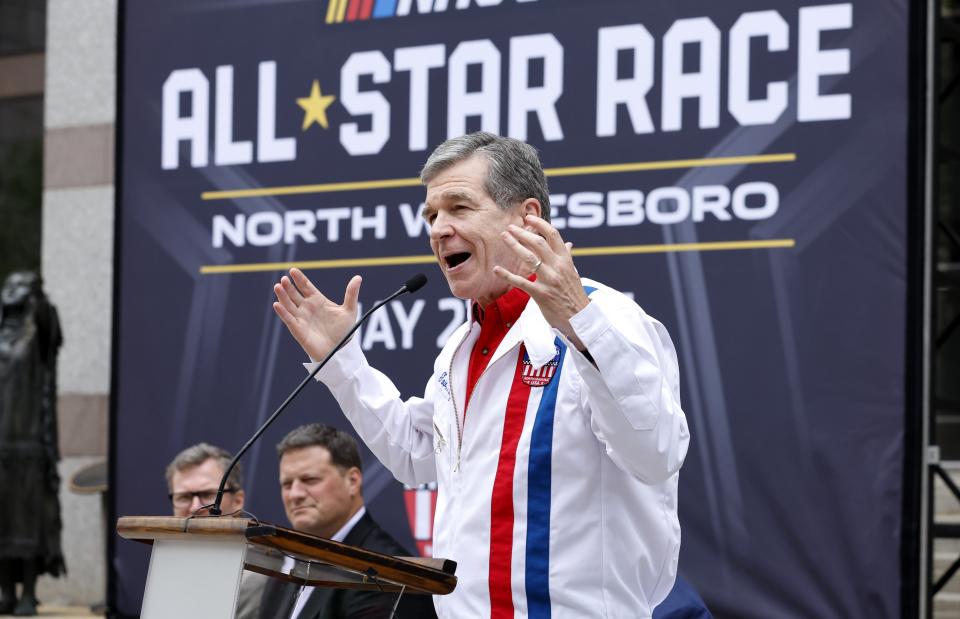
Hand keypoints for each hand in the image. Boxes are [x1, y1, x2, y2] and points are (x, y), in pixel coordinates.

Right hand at [272, 268, 360, 360]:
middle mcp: (307, 308)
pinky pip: (288, 319)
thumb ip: (351, 293)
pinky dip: (282, 312)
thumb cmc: (344, 330)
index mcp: (317, 300)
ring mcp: (301, 318)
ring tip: (278, 287)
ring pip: (288, 305)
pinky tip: (277, 304)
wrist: (340, 350)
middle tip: (284, 279)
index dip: (299, 278)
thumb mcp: (349, 310)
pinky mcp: (298, 329)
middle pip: (294, 294)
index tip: (293, 270)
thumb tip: (358, 277)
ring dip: (282, 296)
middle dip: (288, 286)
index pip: (306, 286)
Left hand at [493, 215, 589, 349]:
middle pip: (538, 243)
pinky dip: (507, 275)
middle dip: (523, 233)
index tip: (528, 218)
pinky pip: (521, 282)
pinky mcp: (541, 294)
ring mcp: (549, 280)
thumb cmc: (574, 295)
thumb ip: (568, 257)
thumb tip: (569, 244)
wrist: (580, 318)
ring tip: (504, 237)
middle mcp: (558, 267)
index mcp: (566, 260)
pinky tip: (497, 269)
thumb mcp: (573, 273)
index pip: (553, 235)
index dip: (540, 224)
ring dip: (514, 245)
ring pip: (529, 258)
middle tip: (510, 227)